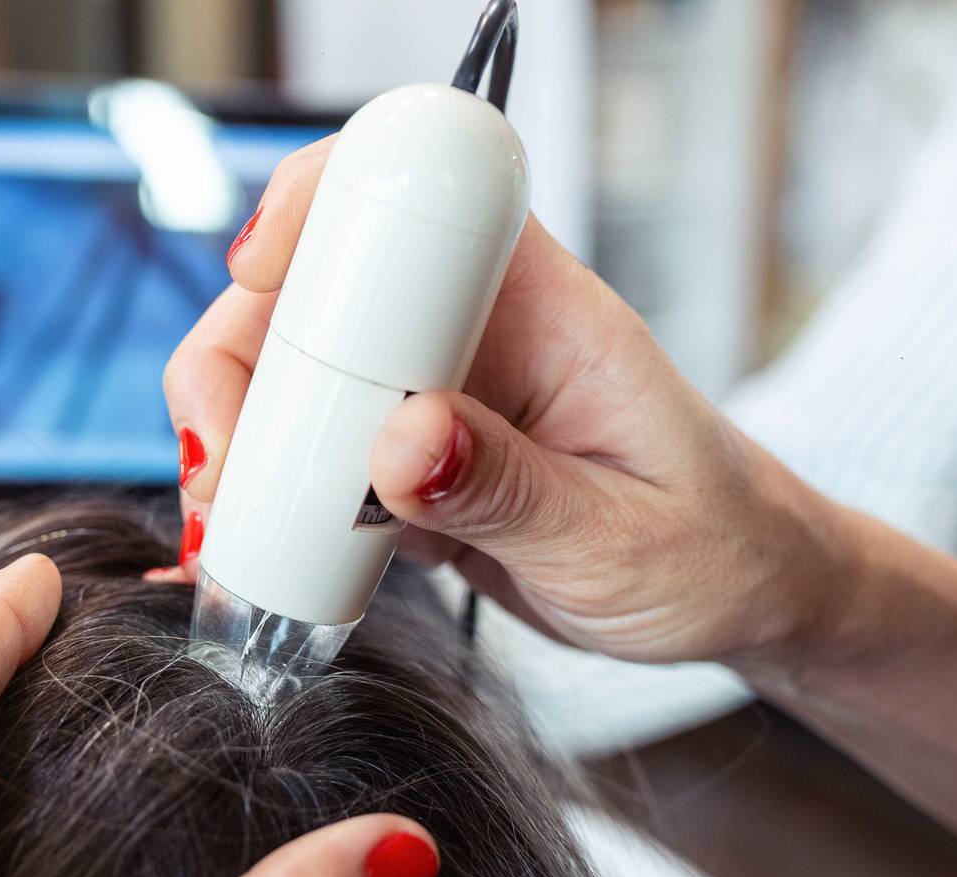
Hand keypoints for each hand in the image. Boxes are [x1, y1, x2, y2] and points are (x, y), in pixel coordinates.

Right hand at [162, 137, 846, 666]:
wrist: (733, 597)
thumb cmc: (715, 547)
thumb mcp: (620, 535)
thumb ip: (511, 491)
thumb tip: (399, 445)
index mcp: (537, 305)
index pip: (414, 200)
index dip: (317, 212)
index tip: (254, 282)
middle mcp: (468, 329)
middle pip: (310, 291)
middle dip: (237, 364)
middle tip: (222, 469)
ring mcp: (429, 390)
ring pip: (289, 374)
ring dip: (239, 438)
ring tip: (223, 525)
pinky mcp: (406, 457)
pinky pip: (307, 453)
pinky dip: (263, 495)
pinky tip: (245, 547)